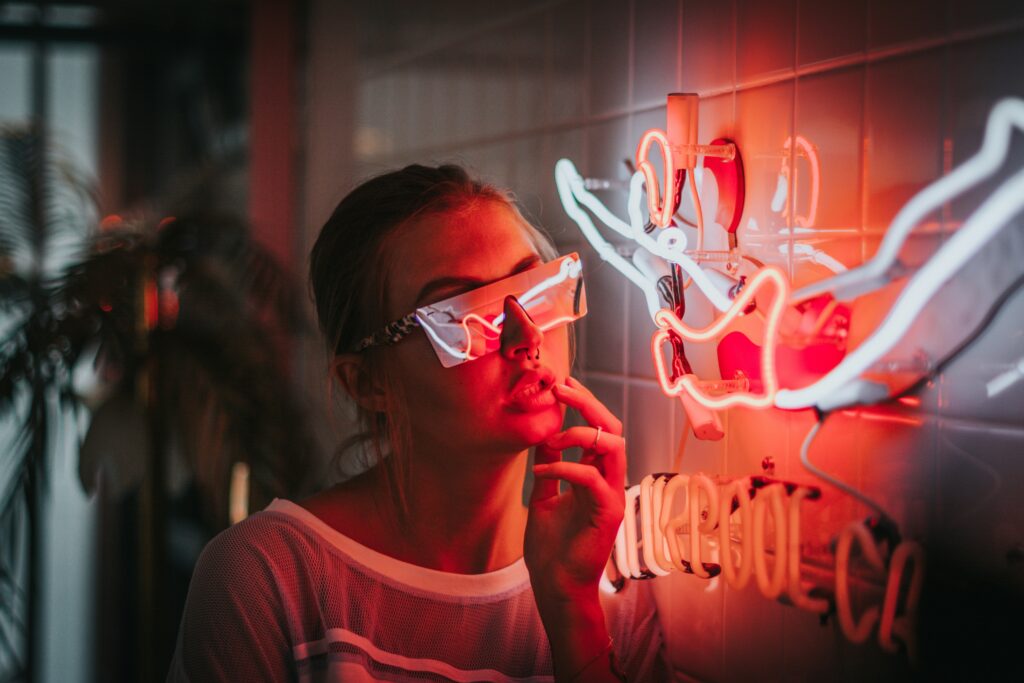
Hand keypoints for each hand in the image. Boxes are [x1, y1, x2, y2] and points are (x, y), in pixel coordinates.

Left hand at [524, 376, 625, 602]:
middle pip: (612, 428)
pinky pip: (591, 476)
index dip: (583, 404)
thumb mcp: (545, 497)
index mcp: (596, 476)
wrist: (556, 586)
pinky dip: (564, 467)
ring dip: (579, 433)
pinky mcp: (608, 512)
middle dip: (588, 403)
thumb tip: (544, 438)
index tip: (562, 385)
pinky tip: (540, 473)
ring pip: (613, 445)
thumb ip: (550, 468)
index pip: (599, 429)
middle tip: (562, 388)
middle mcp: (609, 481)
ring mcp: (612, 495)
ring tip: (551, 439)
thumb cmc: (551, 549)